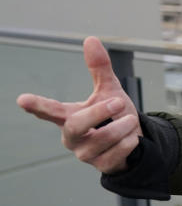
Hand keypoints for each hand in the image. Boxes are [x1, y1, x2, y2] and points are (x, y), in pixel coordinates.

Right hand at [17, 36, 141, 173]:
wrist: (135, 140)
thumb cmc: (115, 115)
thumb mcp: (108, 89)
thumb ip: (99, 68)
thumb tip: (90, 39)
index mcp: (69, 116)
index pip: (50, 110)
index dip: (37, 105)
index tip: (23, 99)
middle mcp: (72, 137)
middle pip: (75, 125)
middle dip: (98, 112)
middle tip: (118, 103)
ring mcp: (85, 154)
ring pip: (103, 139)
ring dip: (123, 126)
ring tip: (130, 119)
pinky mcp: (102, 166)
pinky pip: (118, 152)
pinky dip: (130, 141)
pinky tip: (131, 138)